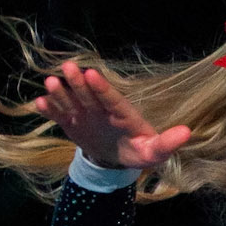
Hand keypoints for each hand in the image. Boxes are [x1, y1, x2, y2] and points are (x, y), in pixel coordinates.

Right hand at [33, 60, 191, 170]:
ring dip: (61, 93)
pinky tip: (38, 104)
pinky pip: (60, 115)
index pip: (112, 99)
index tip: (93, 74)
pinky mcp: (72, 122)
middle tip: (69, 67)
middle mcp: (102, 109)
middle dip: (79, 82)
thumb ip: (167, 142)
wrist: (117, 157)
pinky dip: (50, 110)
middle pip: (90, 94)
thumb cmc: (140, 151)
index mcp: (123, 113)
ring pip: (73, 101)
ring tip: (50, 83)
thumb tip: (187, 132)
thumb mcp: (155, 152)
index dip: (102, 88)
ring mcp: (86, 114)